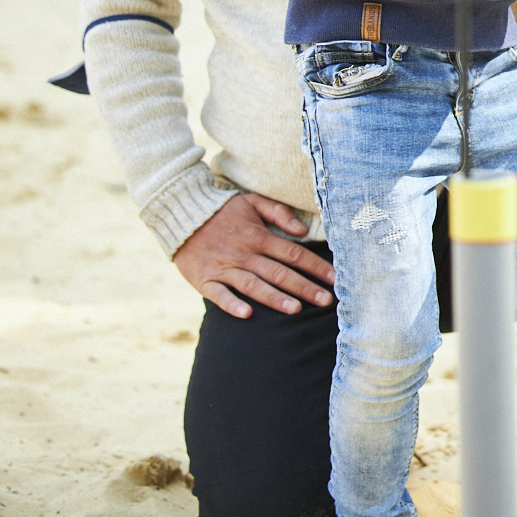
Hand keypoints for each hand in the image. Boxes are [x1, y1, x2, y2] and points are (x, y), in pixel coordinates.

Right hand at [172, 193, 335, 318]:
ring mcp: (224, 268)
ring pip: (254, 285)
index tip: (336, 279)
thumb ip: (279, 213)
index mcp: (259, 236)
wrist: (180, 215)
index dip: (316, 267)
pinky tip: (247, 314)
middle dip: (305, 287)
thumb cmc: (223, 211)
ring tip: (296, 309)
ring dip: (275, 298)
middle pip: (280, 273)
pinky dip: (232, 304)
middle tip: (327, 301)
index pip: (294, 254)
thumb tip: (302, 230)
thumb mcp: (253, 202)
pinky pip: (219, 295)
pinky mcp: (205, 280)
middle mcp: (244, 254)